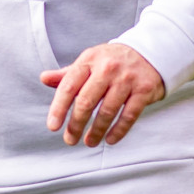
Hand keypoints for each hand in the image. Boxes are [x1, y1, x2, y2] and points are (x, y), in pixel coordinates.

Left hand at [41, 42, 165, 146]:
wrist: (150, 52)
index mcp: (89, 60)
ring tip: (89, 142)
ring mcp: (126, 79)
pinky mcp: (144, 90)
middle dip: (76, 124)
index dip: (58, 108)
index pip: (68, 86)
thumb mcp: (89, 62)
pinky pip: (129, 115)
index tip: (53, 127)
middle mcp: (107, 68)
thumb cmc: (112, 61)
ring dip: (96, 131)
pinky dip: (118, 131)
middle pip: (86, 101)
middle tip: (70, 140)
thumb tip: (43, 78)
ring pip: (107, 111)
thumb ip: (67, 74)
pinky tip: (110, 140)